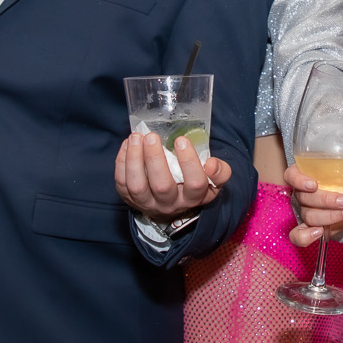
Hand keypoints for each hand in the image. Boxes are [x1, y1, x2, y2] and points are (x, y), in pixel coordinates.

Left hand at [115, 132, 229, 220]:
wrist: (172, 205)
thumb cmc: (193, 184)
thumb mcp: (213, 181)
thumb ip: (220, 171)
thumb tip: (211, 164)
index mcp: (194, 197)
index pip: (195, 183)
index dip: (189, 163)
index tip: (181, 140)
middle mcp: (171, 204)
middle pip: (162, 186)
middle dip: (155, 159)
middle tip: (151, 136)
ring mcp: (148, 203)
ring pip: (137, 186)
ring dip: (134, 160)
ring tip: (136, 137)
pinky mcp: (130, 199)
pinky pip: (122, 183)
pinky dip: (121, 162)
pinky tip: (127, 145)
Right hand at [284, 154, 342, 248]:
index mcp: (310, 172)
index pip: (292, 174)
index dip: (298, 180)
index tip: (314, 184)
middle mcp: (304, 191)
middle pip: (303, 198)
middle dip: (326, 201)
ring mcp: (306, 210)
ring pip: (308, 215)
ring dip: (328, 216)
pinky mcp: (312, 226)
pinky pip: (298, 235)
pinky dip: (305, 237)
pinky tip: (319, 233)